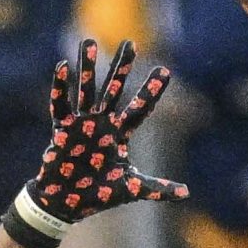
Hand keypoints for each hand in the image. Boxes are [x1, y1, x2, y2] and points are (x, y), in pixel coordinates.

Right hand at [6, 37, 187, 247]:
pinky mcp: (62, 130)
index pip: (140, 108)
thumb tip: (187, 193)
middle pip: (114, 89)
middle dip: (121, 67)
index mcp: (120, 134)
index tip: (165, 70)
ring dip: (87, 67)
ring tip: (89, 41)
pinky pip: (61, 106)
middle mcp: (102, 123)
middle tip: (130, 43)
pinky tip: (62, 67)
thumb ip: (157, 188)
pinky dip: (60, 88)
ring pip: (87, 90)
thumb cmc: (98, 195)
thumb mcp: (131, 188)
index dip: (151, 91)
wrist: (67, 206)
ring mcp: (81, 124)